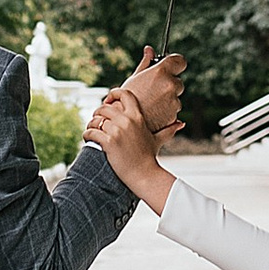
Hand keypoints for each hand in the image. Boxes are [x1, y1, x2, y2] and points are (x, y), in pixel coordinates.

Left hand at [87, 81, 172, 204]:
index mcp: (137, 117)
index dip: (113, 94)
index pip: (124, 94)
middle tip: (96, 121)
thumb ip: (168, 129)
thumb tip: (182, 123)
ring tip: (91, 131)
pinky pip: (91, 132)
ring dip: (90, 125)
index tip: (108, 101)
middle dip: (97, 113)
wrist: (144, 175)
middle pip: (104, 107)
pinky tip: (89, 139)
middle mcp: (127, 121)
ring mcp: (117, 131)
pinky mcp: (108, 142)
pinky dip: (87, 135)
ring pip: (95, 120)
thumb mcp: (158, 140)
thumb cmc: (149, 157)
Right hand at [123, 49, 186, 136]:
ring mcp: (174, 102)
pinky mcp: (174, 116)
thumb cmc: (124, 100)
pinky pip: (173, 111)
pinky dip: (166, 112)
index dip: (176, 63)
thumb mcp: (133, 78)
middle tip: (152, 91)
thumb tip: (149, 50)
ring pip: (175, 98)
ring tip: (149, 104)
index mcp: (161, 72)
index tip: (173, 66)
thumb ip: (145, 64)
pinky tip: (152, 113)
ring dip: (167, 100)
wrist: (121, 125)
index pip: (180, 61)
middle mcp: (171, 86)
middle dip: (168, 85)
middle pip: (177, 82)